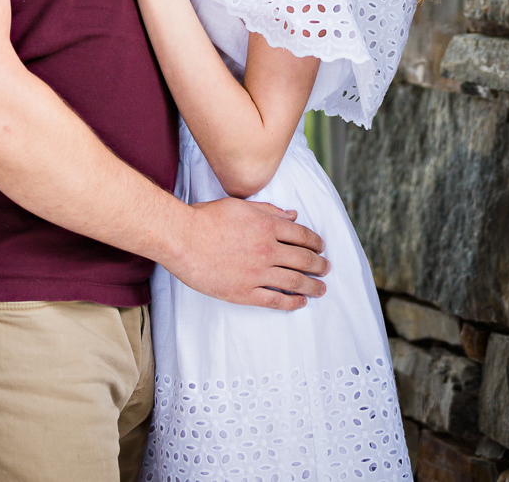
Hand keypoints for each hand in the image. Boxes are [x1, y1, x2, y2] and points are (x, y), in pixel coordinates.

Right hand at [166, 198, 328, 308]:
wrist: (182, 238)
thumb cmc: (206, 218)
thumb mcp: (240, 205)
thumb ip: (268, 211)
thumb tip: (292, 216)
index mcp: (266, 225)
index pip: (301, 235)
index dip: (316, 242)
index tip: (321, 247)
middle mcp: (267, 249)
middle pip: (303, 259)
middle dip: (319, 265)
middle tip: (326, 269)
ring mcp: (257, 273)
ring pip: (294, 282)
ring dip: (312, 286)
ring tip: (321, 289)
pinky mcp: (245, 292)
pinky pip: (275, 300)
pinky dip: (292, 302)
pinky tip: (300, 302)